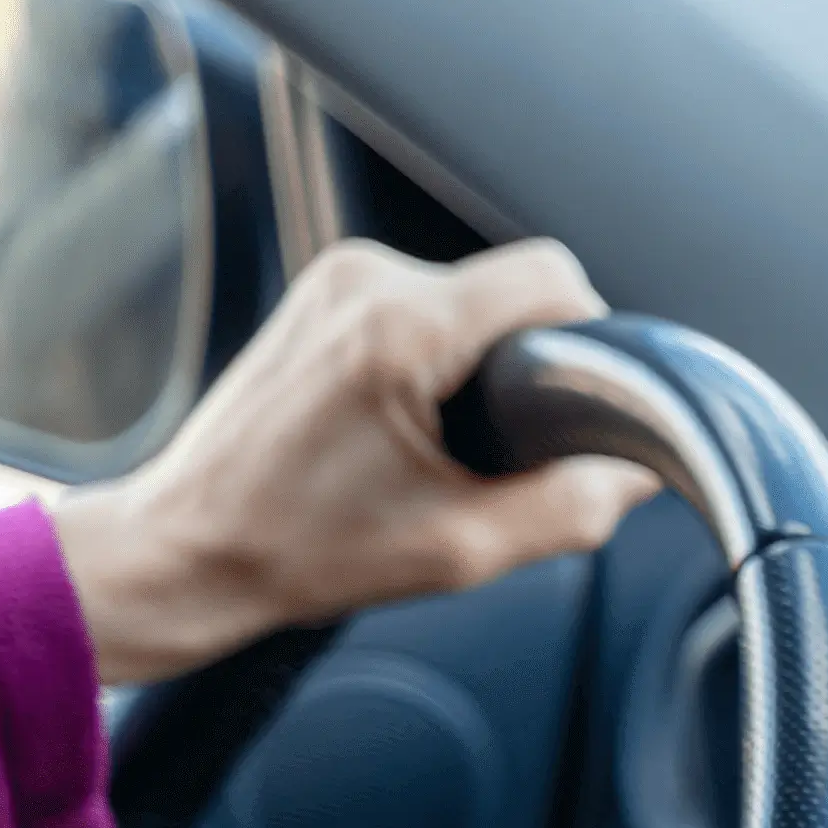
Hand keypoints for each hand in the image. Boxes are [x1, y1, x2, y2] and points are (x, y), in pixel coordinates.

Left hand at [50, 239, 658, 684]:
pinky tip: (401, 426)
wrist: (191, 548)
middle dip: (526, 367)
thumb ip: (575, 507)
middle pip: (514, 291)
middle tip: (491, 451)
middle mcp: (366, 281)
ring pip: (469, 300)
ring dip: (477, 365)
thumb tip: (636, 472)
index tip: (572, 408)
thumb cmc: (303, 550)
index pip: (554, 277)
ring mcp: (335, 280)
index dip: (589, 342)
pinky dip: (436, 359)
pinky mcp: (320, 294)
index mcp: (404, 329)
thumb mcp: (468, 548)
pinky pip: (423, 307)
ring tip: (433, 444)